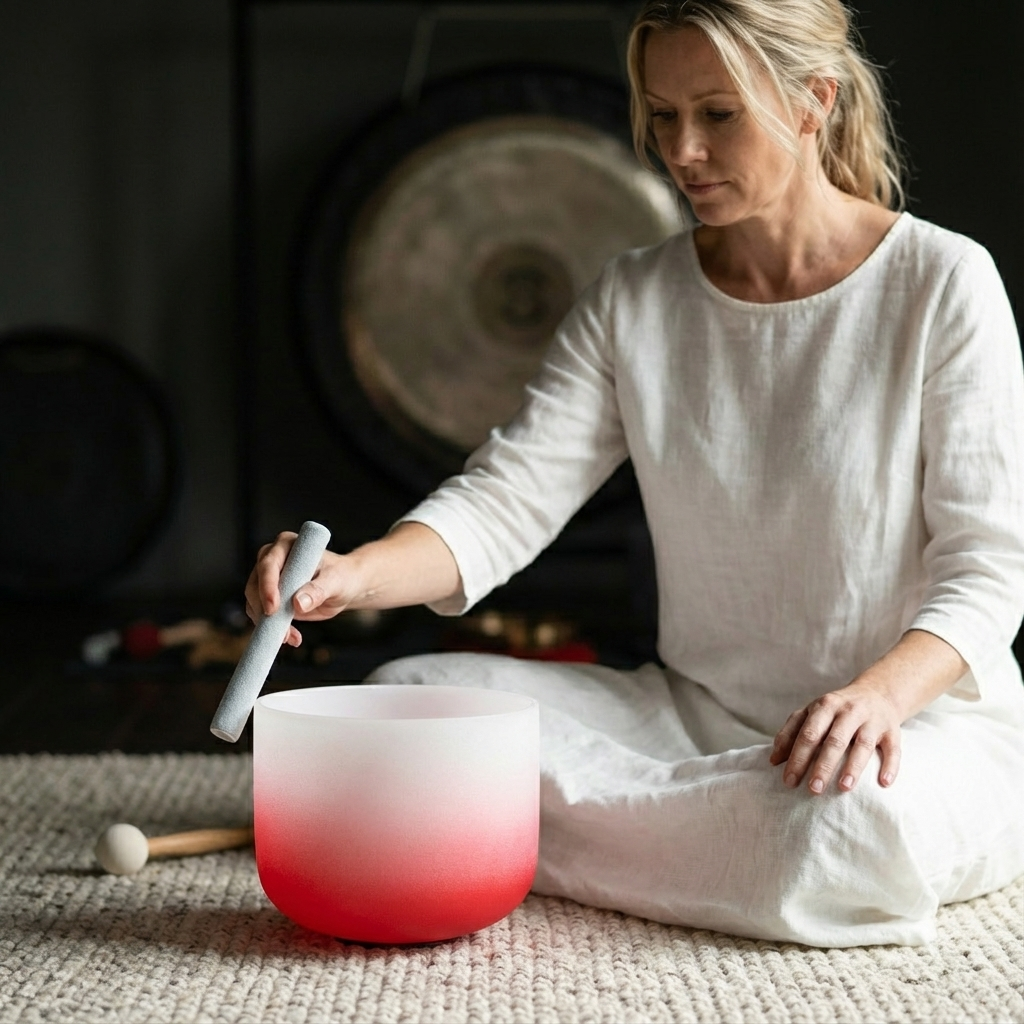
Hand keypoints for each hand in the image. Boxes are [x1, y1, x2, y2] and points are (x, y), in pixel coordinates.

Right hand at [244, 532, 357, 646]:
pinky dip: (272, 628)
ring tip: (290, 637)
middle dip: (264, 609)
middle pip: (255, 584)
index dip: (268, 586)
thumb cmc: (342, 576)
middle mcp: (272, 559)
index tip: (273, 607)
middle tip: (281, 630)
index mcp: (287, 545)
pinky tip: (291, 637)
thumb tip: (298, 603)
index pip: (269, 564)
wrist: (345, 587)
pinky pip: (262, 614)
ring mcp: (269, 579)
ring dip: (268, 623)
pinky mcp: (270, 597)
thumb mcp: (336, 581)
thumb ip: (319, 590)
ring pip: (254, 602)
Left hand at [769, 680, 901, 794]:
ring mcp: (872, 720)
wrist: (876, 692)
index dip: (798, 757)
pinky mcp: (892, 731)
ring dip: (854, 766)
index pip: (808, 734)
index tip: (788, 781)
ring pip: (863, 744)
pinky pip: (893, 749)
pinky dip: (890, 766)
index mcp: (824, 706)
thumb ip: (791, 733)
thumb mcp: (811, 714)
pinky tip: (884, 783)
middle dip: (822, 765)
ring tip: (844, 788)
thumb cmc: (836, 710)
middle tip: (813, 789)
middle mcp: (848, 711)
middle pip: (834, 740)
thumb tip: (773, 760)